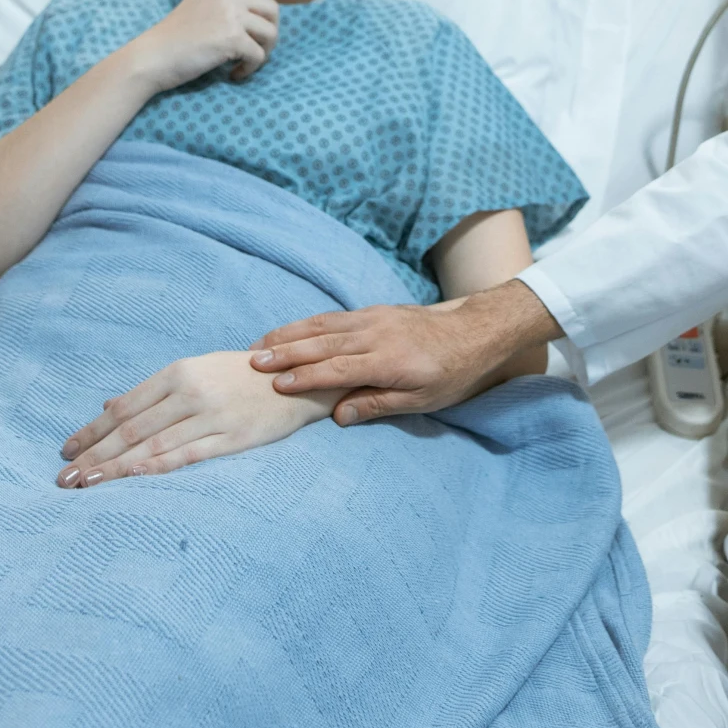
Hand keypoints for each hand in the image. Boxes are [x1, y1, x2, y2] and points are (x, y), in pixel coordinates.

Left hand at [56, 350, 339, 486]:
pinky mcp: (232, 438)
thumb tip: (110, 406)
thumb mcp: (197, 370)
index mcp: (179, 372)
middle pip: (131, 428)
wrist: (300, 376)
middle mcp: (191, 392)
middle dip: (94, 454)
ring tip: (86, 484)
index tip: (66, 451)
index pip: (124, 406)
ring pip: (152, 445)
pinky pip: (186, 456)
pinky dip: (155, 468)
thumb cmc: (242, 375)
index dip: (92, 430)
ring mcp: (211, 416)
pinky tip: (131, 478)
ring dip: (115, 466)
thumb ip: (155, 391)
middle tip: (63, 478)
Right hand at [120, 0, 278, 90]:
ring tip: (244, 63)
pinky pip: (259, 56)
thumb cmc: (172, 40)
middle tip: (254, 50)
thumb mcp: (200, 7)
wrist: (150, 58)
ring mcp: (231, 14)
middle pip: (272, 10)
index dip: (261, 18)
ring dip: (264, 52)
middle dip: (269, 32)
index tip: (249, 36)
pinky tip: (233, 74)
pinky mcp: (233, 38)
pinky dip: (250, 69)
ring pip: (271, 33)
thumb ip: (225, 5)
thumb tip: (261, 19)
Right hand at [249, 279, 562, 425]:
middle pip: (322, 343)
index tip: (276, 386)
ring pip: (322, 325)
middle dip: (285, 352)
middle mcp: (375, 334)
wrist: (476, 331)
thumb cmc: (452, 373)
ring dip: (288, 335)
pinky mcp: (374, 311)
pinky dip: (306, 324)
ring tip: (258, 346)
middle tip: (252, 362)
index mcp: (388, 361)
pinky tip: (289, 333)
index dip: (305, 378)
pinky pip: (332, 317)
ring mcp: (373, 318)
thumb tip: (338, 417)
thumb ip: (379, 405)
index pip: (337, 369)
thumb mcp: (423, 401)